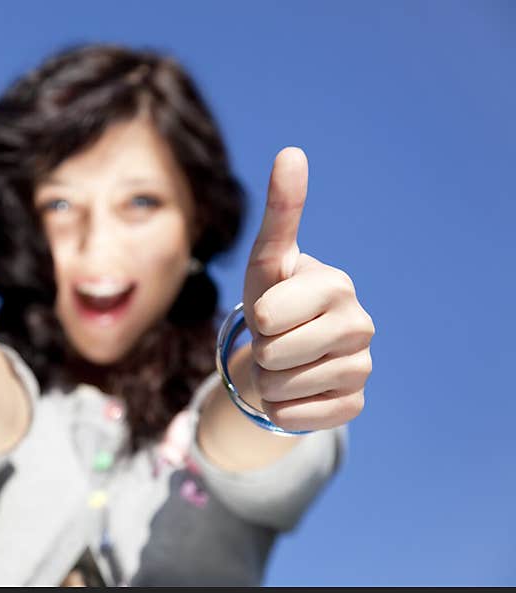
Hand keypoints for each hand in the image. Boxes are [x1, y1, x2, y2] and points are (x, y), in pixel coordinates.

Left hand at [241, 147, 374, 432]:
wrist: (285, 348)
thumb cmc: (274, 298)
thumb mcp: (268, 260)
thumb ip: (280, 211)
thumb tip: (291, 152)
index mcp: (336, 286)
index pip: (267, 316)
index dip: (255, 317)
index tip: (270, 309)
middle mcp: (359, 326)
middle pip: (272, 355)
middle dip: (259, 350)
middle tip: (274, 339)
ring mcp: (361, 368)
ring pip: (282, 389)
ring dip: (267, 380)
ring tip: (283, 363)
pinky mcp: (353, 405)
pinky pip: (296, 418)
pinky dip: (280, 408)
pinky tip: (294, 389)